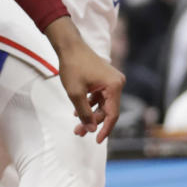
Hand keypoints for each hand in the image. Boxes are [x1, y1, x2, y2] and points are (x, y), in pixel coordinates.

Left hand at [48, 22, 123, 142]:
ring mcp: (112, 80)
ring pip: (103, 105)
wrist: (69, 46)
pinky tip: (77, 111)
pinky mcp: (105, 79)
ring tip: (76, 125)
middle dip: (93, 122)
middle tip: (78, 132)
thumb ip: (84, 113)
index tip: (96, 140)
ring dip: (90, 115)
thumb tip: (90, 129)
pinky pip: (100, 97)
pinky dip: (90, 105)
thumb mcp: (75, 93)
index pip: (112, 114)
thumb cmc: (72, 66)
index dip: (105, 130)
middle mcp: (117, 83)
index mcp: (114, 86)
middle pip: (107, 110)